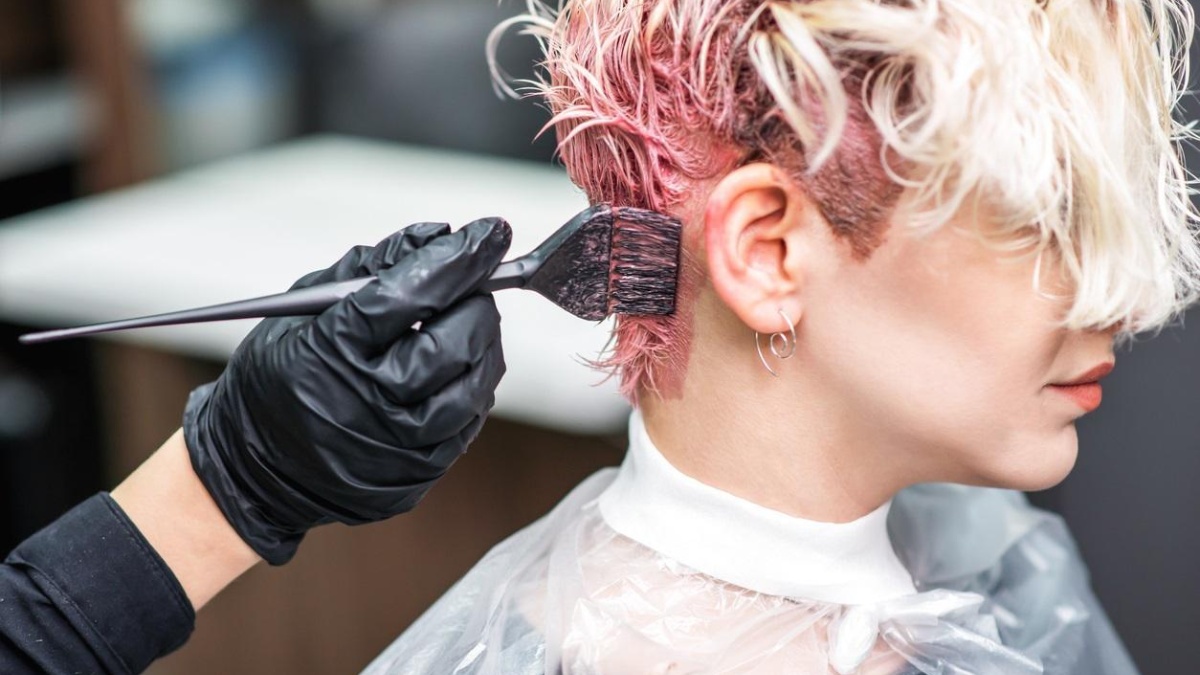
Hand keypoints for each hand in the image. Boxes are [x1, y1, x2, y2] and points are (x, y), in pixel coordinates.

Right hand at [183, 218, 511, 563]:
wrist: (258, 469)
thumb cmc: (283, 373)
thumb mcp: (304, 308)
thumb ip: (371, 265)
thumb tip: (439, 234)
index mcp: (330, 349)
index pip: (409, 294)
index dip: (457, 259)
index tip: (489, 233)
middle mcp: (367, 401)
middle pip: (452, 341)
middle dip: (475, 301)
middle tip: (474, 284)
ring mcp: (396, 445)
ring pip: (474, 383)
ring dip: (482, 342)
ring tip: (465, 323)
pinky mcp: (419, 472)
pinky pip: (469, 420)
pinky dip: (472, 384)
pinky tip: (456, 367)